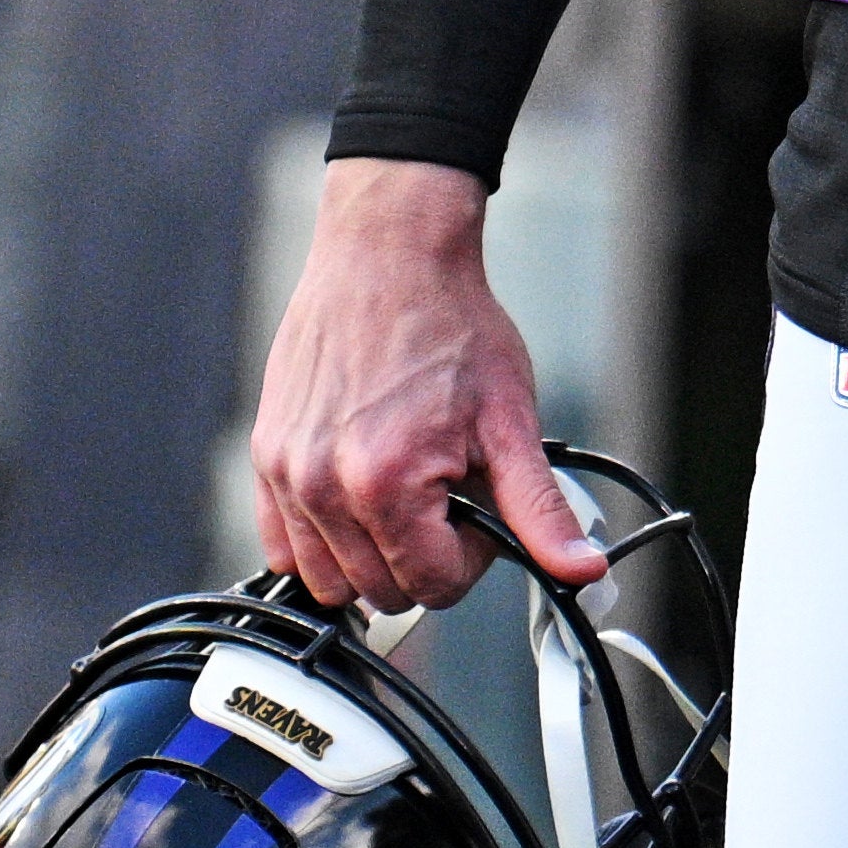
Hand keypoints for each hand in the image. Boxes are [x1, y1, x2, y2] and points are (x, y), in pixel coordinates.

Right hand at [250, 158, 605, 611]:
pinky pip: (282, 547)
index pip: (434, 587)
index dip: (471, 557)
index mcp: (387, 484)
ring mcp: (286, 473)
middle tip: (447, 496)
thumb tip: (582, 570)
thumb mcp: (511, 422)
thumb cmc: (451, 326)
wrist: (390, 256)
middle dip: (426, 558)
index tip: (478, 510)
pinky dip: (322, 541)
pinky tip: (359, 499)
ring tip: (405, 494)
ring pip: (328, 581)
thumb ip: (540, 510)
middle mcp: (324, 486)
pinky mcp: (265, 457)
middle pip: (381, 591)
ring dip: (373, 557)